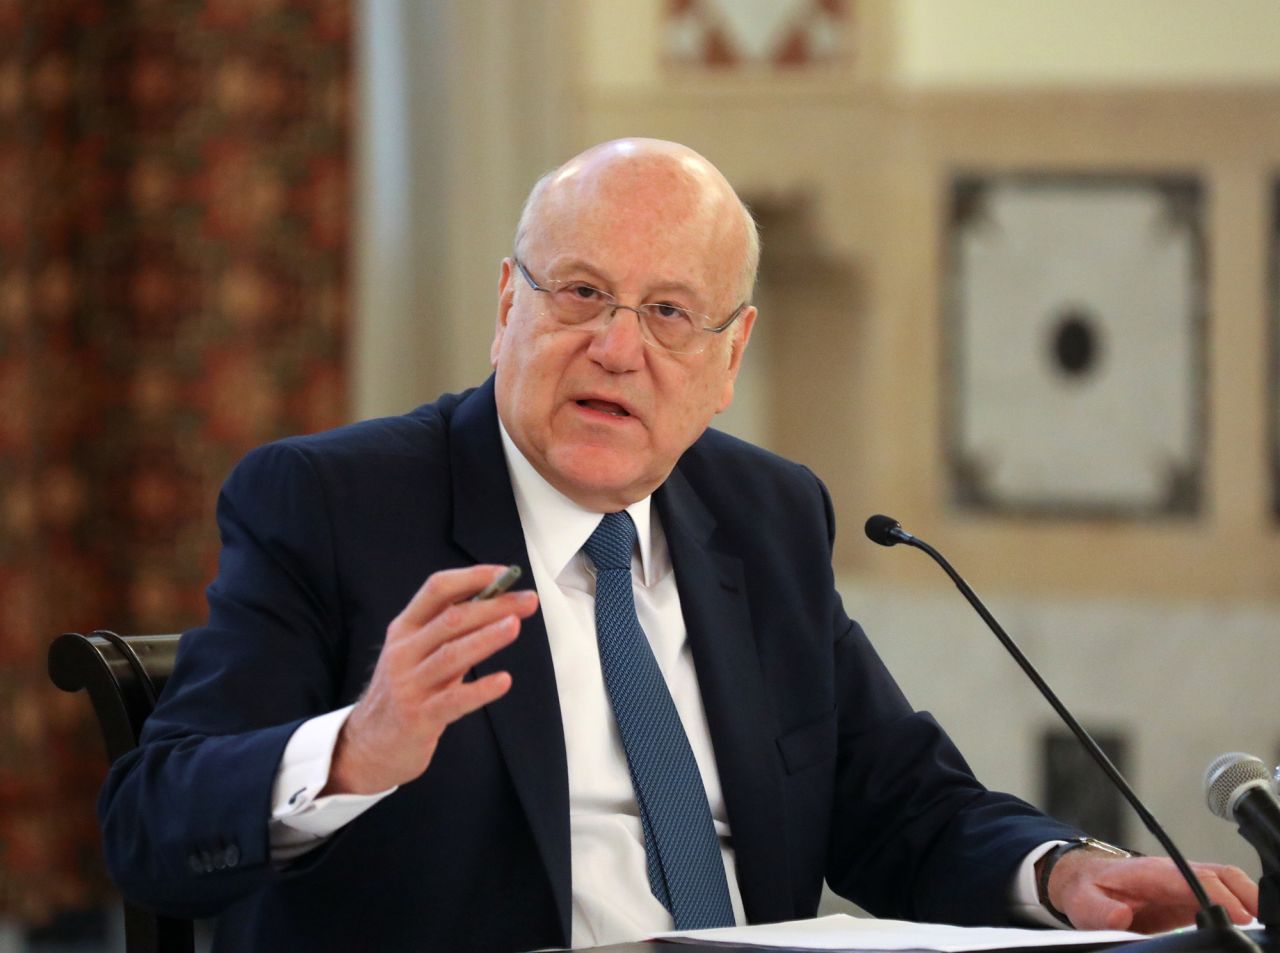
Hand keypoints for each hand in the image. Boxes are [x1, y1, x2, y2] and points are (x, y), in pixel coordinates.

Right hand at [324, 565, 538, 794]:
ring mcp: (408, 685)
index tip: (506, 574)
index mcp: (404, 628)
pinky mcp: (417, 718)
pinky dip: (480, 689)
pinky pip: (452, 700)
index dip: (473, 577)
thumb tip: (500, 604)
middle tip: (527, 601)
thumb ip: (451, 633)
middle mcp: (403, 652)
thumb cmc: (405, 692)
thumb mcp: (418, 654)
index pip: (436, 589)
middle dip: (493, 606)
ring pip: (451, 654)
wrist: (367, 745)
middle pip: (450, 619)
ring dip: (486, 637)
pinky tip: (503, 681)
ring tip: (515, 625)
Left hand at [1046, 851, 1257, 932]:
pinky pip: (1223, 891)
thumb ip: (1099, 912)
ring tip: (1261, 926)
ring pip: (1226, 880)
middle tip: (1260, 924)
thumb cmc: (1088, 890)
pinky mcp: (1189, 893)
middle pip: (1220, 874)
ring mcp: (1183, 881)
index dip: (1218, 895)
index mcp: (1148, 872)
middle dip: (1245, 895)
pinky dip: (1241, 903)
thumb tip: (1118, 918)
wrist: (1085, 879)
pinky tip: (1248, 923)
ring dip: (1248, 898)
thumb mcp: (1083, 903)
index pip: (1190, 878)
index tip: (1239, 916)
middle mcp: (1171, 872)